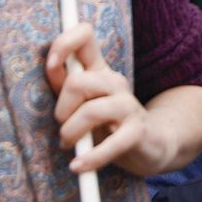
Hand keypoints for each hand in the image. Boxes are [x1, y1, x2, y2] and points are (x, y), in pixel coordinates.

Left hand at [45, 23, 160, 173]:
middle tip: (63, 127)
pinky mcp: (137, 132)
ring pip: (90, 111)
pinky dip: (90, 159)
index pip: (85, 35)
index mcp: (99, 70)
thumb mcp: (83, 103)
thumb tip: (50, 65)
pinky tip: (79, 166)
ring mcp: (128, 105)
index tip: (53, 64)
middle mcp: (114, 82)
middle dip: (62, 109)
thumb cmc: (107, 123)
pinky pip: (110, 145)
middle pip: (78, 82)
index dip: (64, 43)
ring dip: (71, 133)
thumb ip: (64, 86)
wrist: (151, 145)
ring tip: (69, 145)